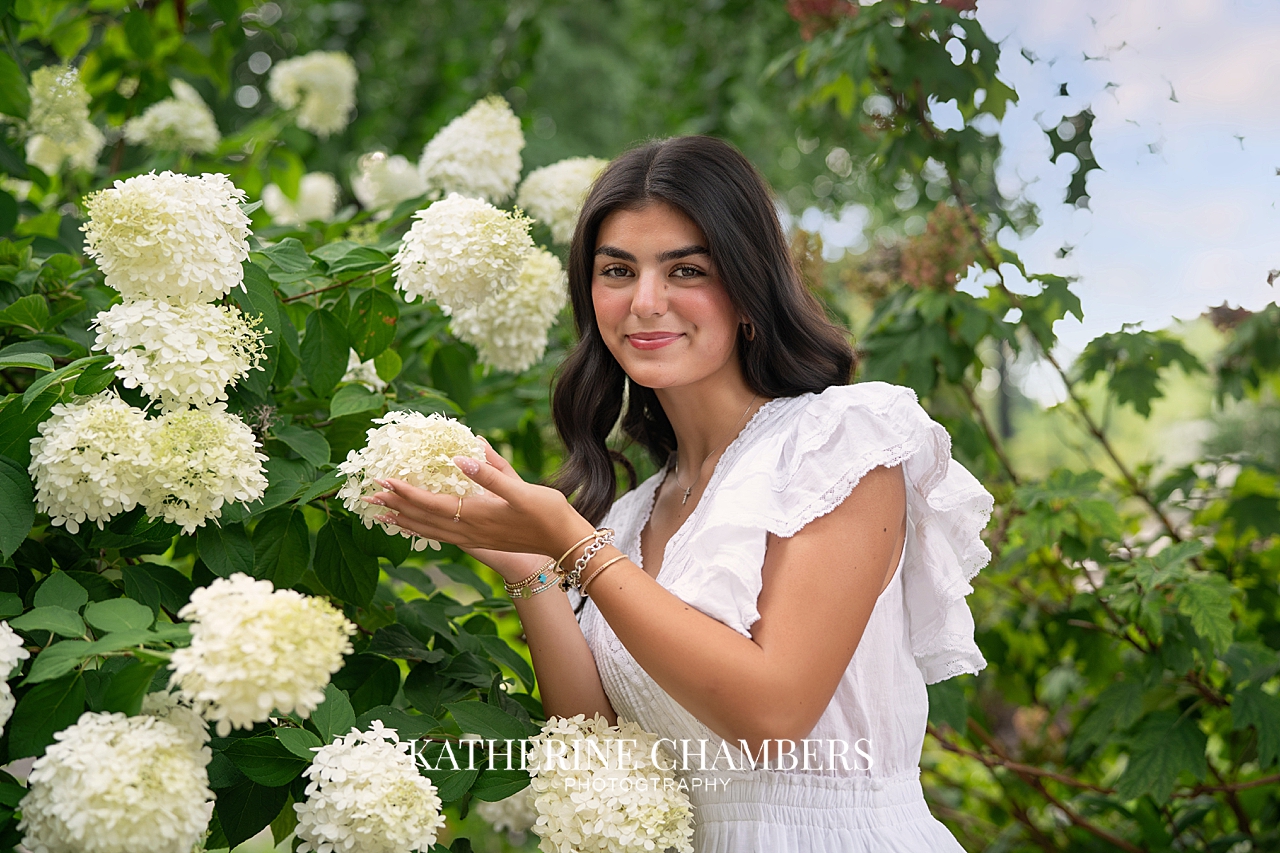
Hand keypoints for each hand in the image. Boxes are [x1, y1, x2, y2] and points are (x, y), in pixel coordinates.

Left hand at [363, 440, 593, 579]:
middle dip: (395, 507)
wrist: (564, 542)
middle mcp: (469, 531)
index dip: (406, 492)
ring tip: (381, 516)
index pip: (431, 503)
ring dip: (403, 521)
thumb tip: (462, 454)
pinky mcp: (479, 541)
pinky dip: (422, 530)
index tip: (384, 480)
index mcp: (476, 515)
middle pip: (423, 519)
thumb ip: (491, 473)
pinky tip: (415, 527)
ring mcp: (473, 539)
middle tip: (369, 496)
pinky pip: (441, 536)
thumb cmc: (547, 513)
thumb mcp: (521, 489)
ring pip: (428, 531)